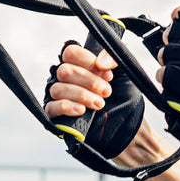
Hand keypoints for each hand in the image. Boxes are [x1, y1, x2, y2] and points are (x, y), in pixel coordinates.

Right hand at [45, 41, 143, 160]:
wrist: (127, 127)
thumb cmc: (123, 98)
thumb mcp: (124, 75)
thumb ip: (114, 59)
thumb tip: (100, 62)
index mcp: (79, 65)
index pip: (71, 53)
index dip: (88, 62)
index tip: (107, 74)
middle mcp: (67, 79)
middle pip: (65, 71)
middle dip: (89, 81)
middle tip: (107, 92)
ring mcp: (60, 97)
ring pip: (58, 89)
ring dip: (82, 95)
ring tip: (99, 104)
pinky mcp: (57, 115)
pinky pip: (52, 107)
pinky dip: (67, 107)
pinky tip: (81, 110)